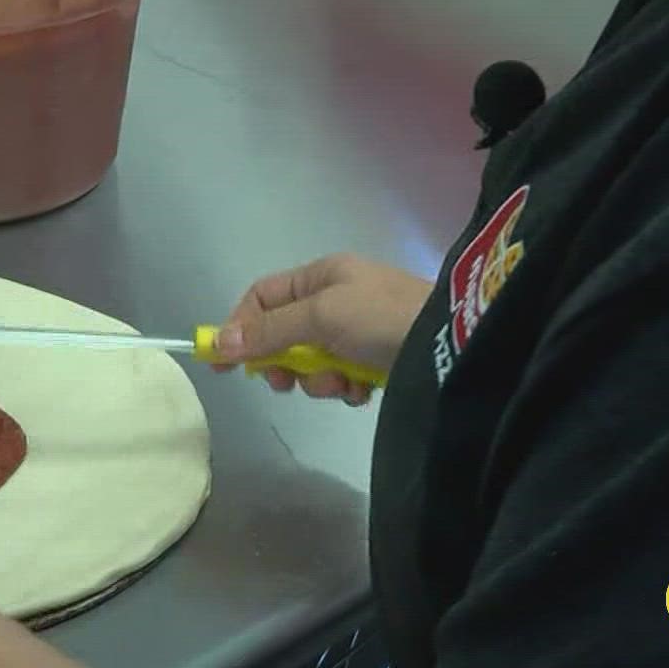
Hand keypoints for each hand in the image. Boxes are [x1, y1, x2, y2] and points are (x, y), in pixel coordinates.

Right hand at [212, 252, 432, 404]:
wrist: (450, 342)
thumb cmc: (381, 317)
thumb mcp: (320, 317)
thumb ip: (269, 331)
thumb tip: (218, 342)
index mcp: (321, 276)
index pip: (262, 298)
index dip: (240, 328)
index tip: (224, 363)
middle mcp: (337, 298)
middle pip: (284, 334)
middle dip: (285, 362)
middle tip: (287, 382)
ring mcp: (358, 330)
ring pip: (313, 361)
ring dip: (320, 379)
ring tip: (342, 384)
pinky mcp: (376, 359)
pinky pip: (342, 376)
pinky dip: (347, 387)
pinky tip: (363, 390)